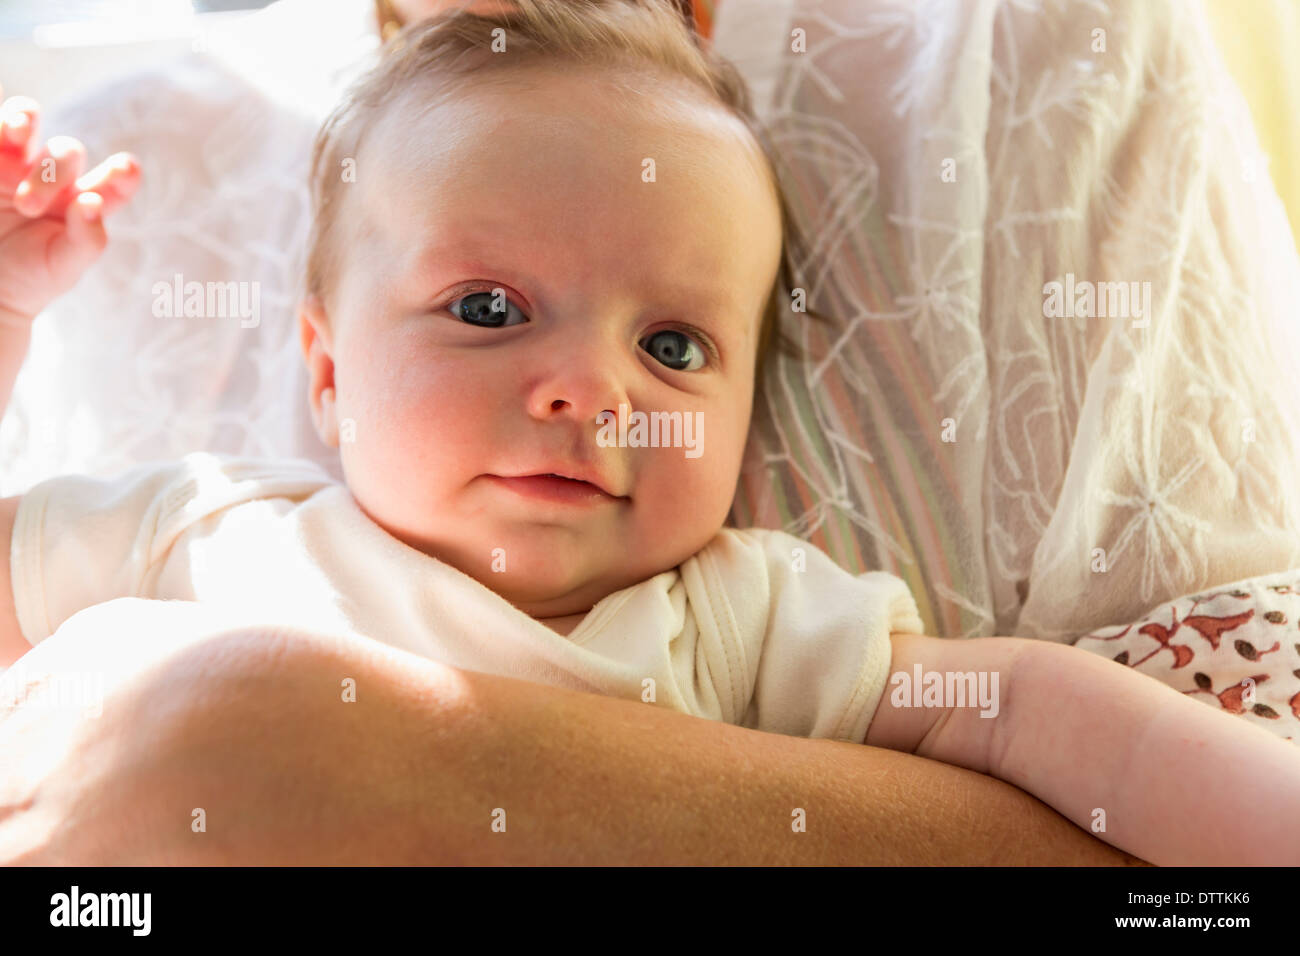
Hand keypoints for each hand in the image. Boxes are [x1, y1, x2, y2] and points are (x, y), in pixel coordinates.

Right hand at [0, 84, 140, 326]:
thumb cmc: (30, 278)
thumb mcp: (62, 268)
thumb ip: (86, 240)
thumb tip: (92, 203)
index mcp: (84, 203)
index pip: (113, 181)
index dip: (122, 172)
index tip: (126, 169)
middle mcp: (53, 178)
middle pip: (65, 152)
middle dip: (49, 174)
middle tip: (28, 207)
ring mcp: (13, 164)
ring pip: (25, 122)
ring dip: (22, 120)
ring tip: (17, 131)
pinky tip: (2, 139)